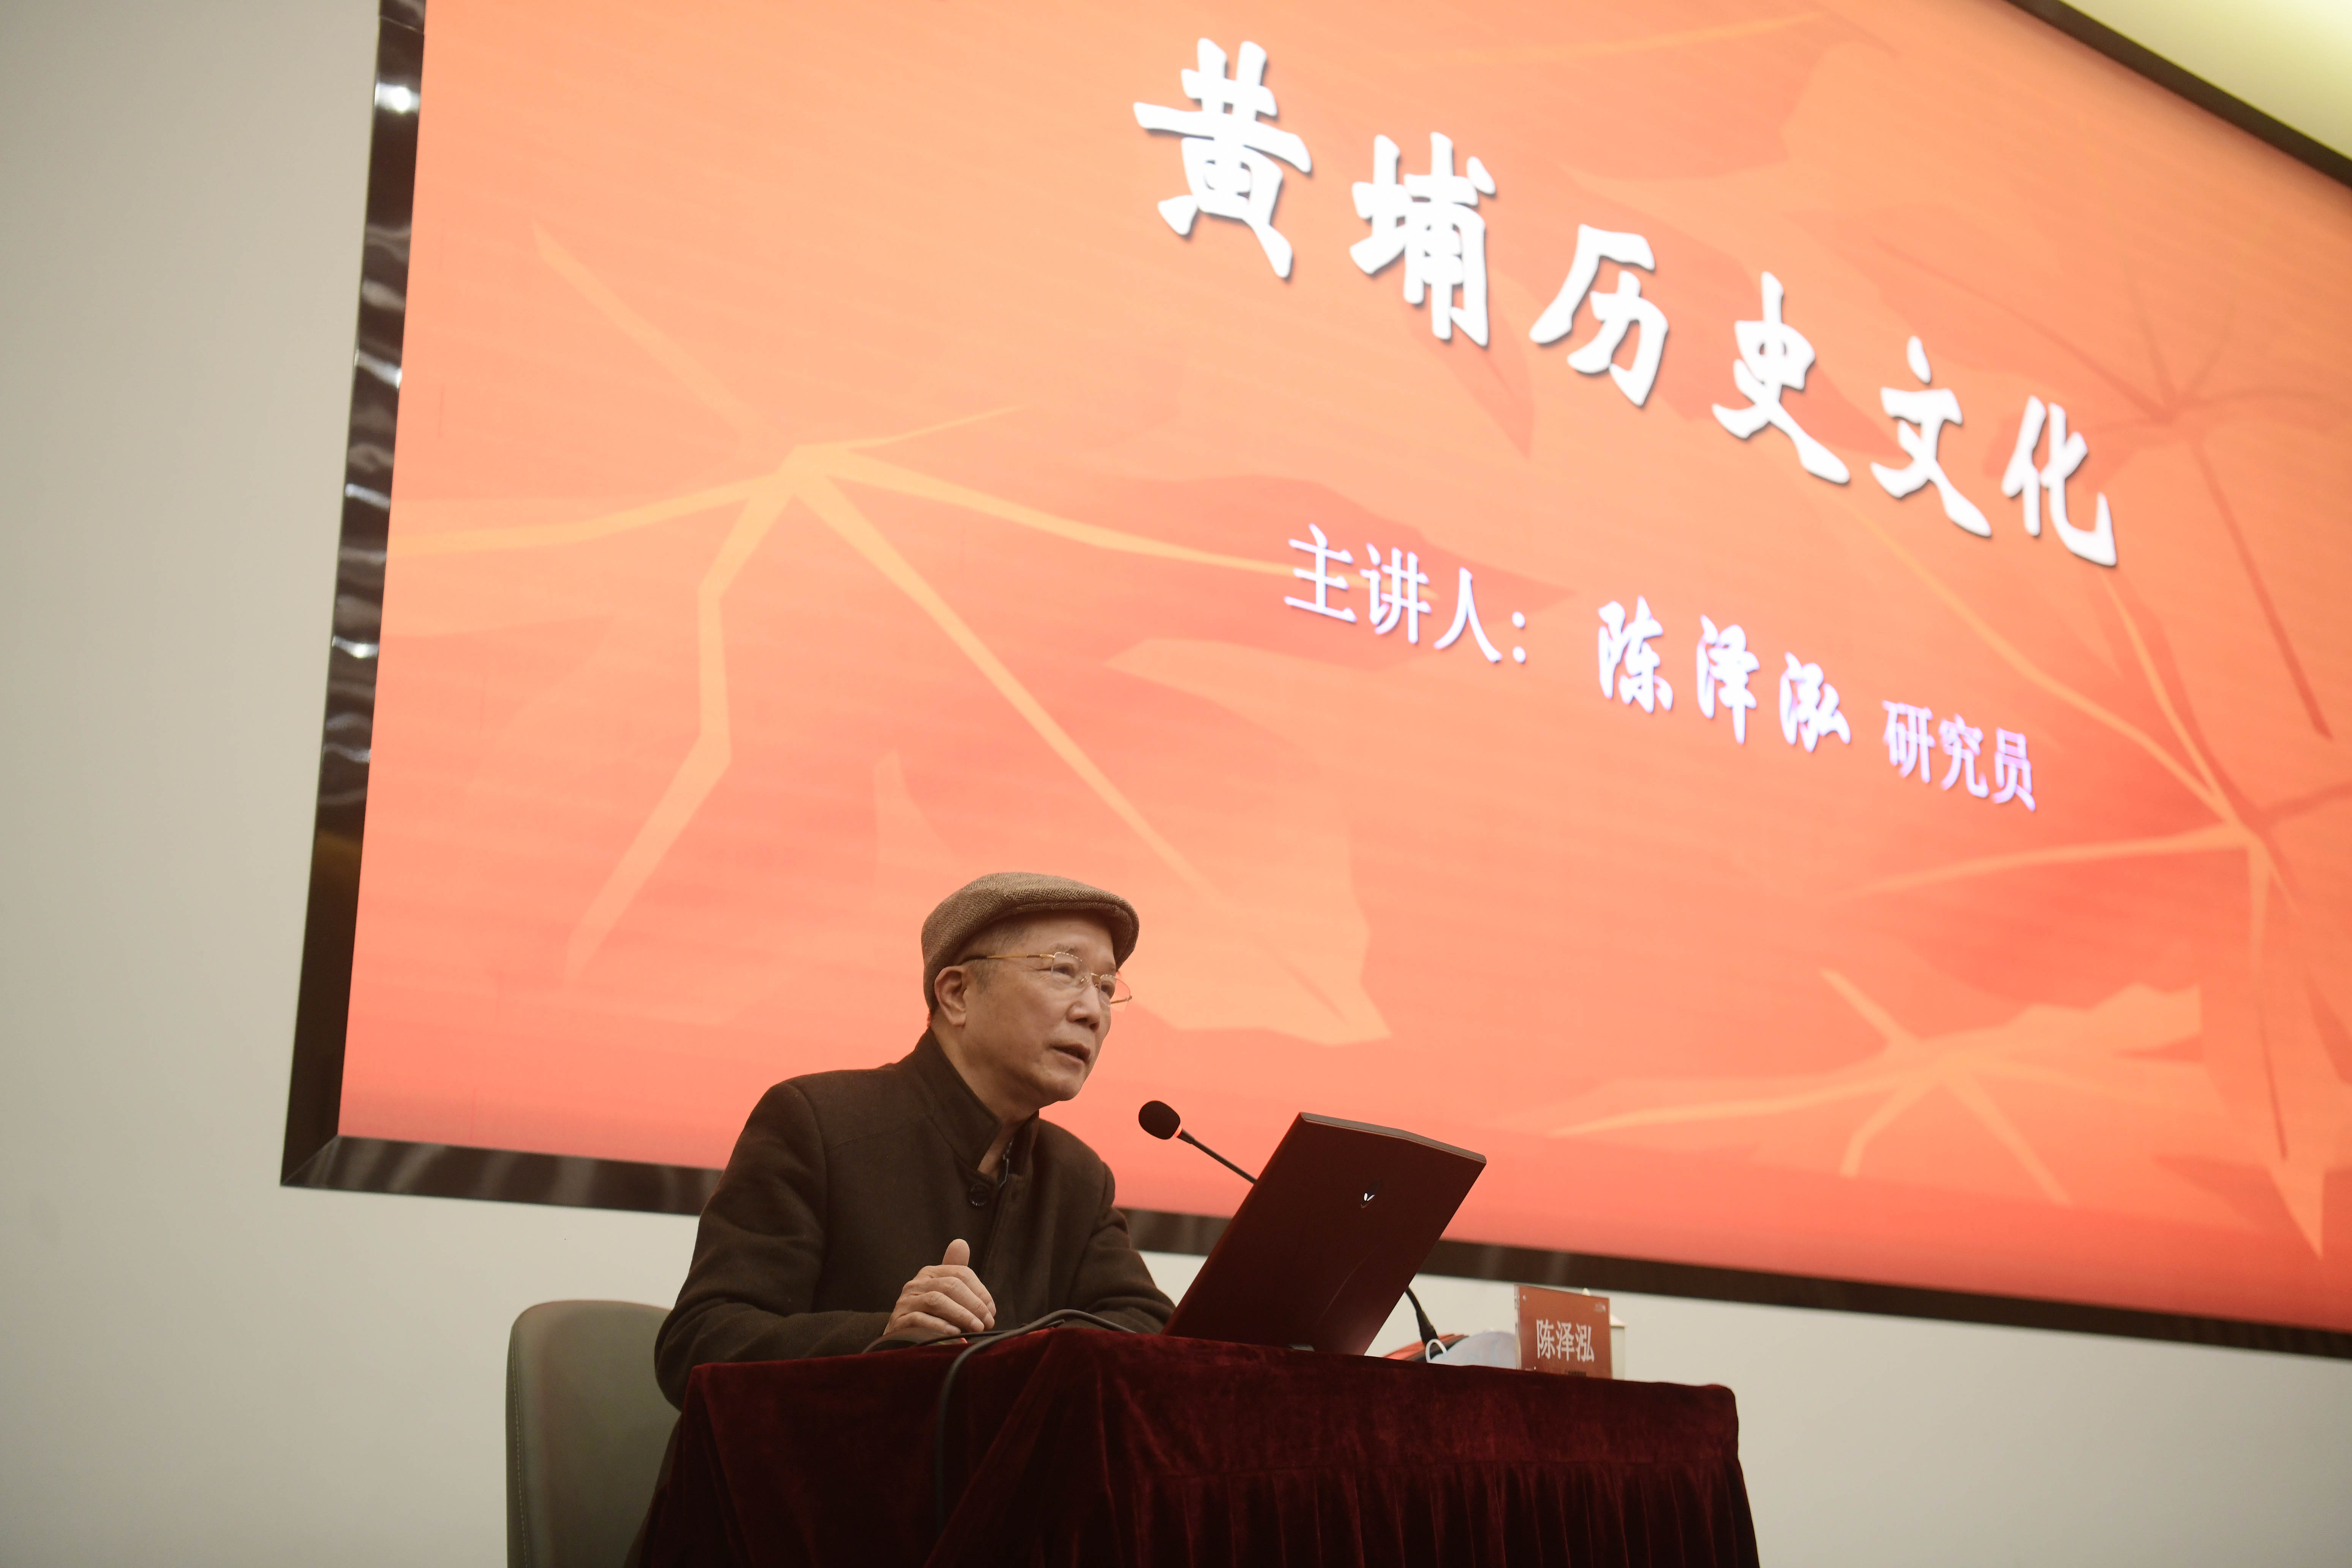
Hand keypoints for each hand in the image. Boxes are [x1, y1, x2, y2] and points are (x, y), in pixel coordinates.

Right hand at [883, 1239, 997, 1341]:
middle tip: (988, 1322)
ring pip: (937, 1301)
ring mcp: (906, 1301)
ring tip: (977, 1328)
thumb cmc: (929, 1313)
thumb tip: (961, 1243)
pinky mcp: (899, 1320)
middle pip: (950, 1286)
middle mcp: (916, 1283)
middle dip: (974, 1304)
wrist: (901, 1335)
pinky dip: (940, 1326)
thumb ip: (956, 1273)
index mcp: (930, 1273)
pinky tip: (955, 1334)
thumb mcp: (943, 1293)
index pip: (961, 1273)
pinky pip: (920, 1319)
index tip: (992, 1310)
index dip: (980, 1291)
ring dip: (961, 1314)